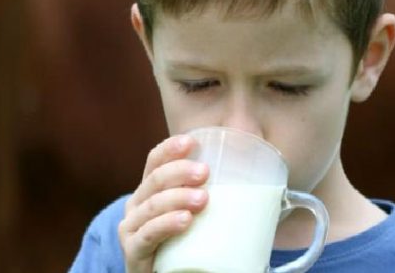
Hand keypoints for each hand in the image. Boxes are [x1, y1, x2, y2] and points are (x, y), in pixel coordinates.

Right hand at [119, 135, 209, 272]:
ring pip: (152, 206)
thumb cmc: (182, 246)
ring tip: (203, 199)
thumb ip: (212, 196)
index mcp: (149, 192)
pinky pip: (148, 235)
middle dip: (179, 172)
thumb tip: (263, 177)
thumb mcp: (194, 217)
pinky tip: (184, 221)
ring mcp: (131, 229)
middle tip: (205, 172)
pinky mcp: (133, 251)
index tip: (191, 142)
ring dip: (177, 198)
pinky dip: (166, 225)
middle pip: (154, 180)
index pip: (153, 162)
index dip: (169, 149)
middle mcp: (136, 206)